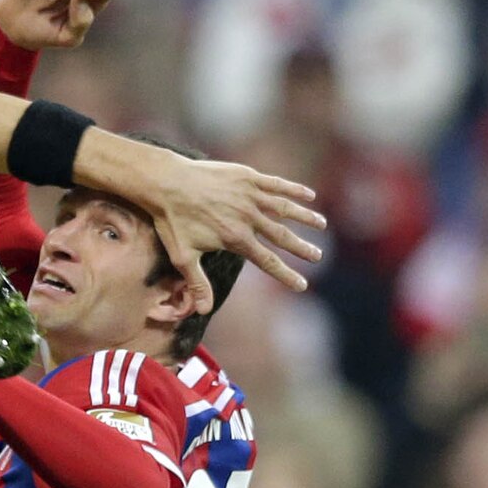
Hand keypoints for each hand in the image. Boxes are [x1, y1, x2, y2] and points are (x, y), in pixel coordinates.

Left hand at [138, 153, 326, 303]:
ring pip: (285, 208)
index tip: (302, 285)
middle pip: (282, 236)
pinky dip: (294, 189)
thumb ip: (198, 282)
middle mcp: (248, 218)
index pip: (268, 262)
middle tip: (318, 256)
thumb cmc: (172, 220)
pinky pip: (276, 184)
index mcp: (236, 239)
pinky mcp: (248, 177)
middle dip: (302, 248)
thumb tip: (204, 311)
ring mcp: (250, 195)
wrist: (166, 182)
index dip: (287, 275)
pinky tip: (310, 194)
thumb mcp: (183, 256)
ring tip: (321, 225)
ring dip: (305, 217)